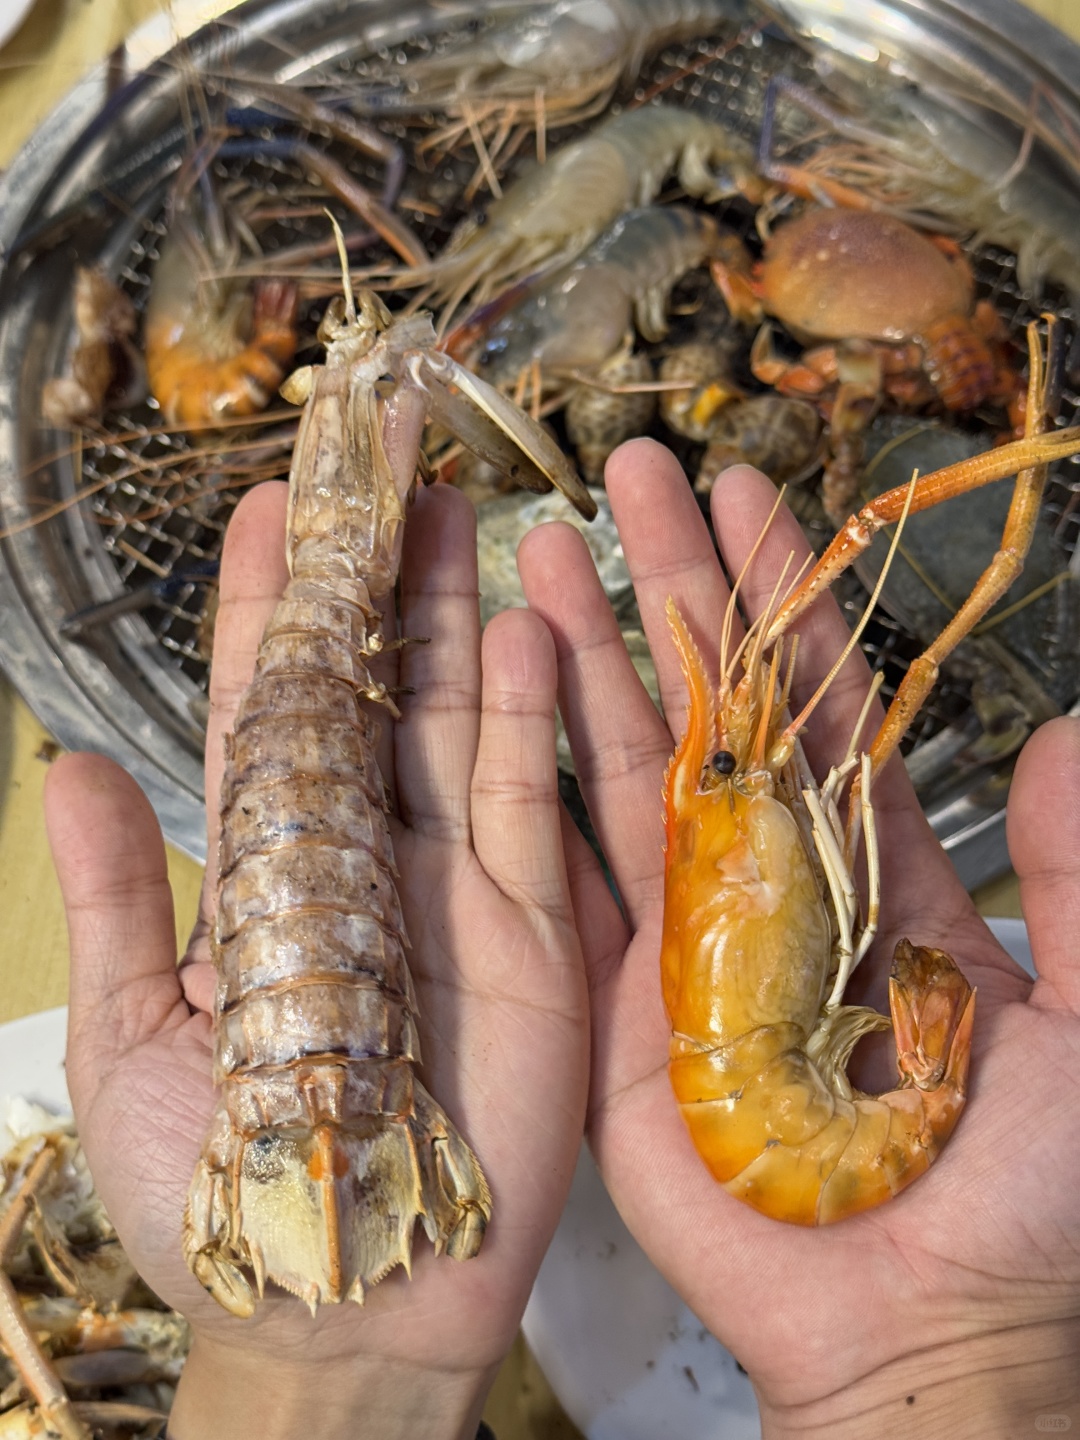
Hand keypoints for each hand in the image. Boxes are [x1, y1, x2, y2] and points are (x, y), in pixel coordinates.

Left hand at [43, 481, 590, 1439]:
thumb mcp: (128, 1042)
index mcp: (262, 870)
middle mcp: (360, 854)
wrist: (342, 1300)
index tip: (266, 511)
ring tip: (458, 512)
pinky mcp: (525, 923)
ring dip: (453, 619)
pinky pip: (526, 796)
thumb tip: (62, 764)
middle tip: (381, 474)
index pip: (262, 711)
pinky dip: (527, 712)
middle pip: (367, 689)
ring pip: (452, 717)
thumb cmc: (216, 1187)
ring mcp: (448, 881)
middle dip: (372, 582)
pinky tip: (526, 626)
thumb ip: (111, 902)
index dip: (264, 611)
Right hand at [518, 439, 1079, 1436]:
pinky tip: (503, 693)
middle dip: (673, 585)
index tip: (745, 497)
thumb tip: (1063, 733)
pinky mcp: (621, 999)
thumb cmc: (1018, 1192)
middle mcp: (773, 879)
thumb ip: (1076, 877)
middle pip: (711, 706)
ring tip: (545, 547)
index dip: (782, 597)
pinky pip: (573, 876)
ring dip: (589, 655)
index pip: (819, 702)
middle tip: (627, 473)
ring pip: (628, 766)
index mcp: (875, 868)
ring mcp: (688, 933)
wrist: (914, 1324)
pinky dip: (539, 782)